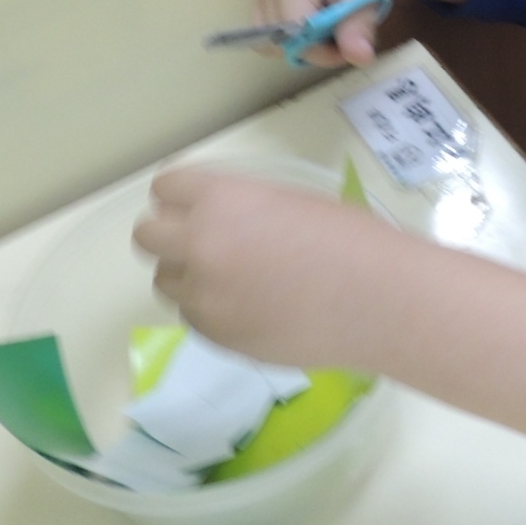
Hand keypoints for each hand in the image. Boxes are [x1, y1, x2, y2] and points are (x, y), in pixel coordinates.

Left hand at [133, 166, 525, 468]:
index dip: (181, 197)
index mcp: (221, 199)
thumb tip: (222, 224)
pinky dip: (212, 312)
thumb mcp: (290, 201)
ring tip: (235, 281)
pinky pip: (193, 318)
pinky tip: (253, 307)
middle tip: (205, 244)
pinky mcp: (217, 337)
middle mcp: (200, 244)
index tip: (198, 206)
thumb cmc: (352, 238)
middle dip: (170, 236)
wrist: (379, 300)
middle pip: (146, 236)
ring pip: (165, 282)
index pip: (166, 187)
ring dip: (190, 277)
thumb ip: (242, 208)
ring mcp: (204, 296)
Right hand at [260, 0, 488, 66]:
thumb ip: (358, 24)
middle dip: (314, 49)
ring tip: (336, 26)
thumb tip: (358, 59)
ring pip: (273, 40)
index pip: (293, 37)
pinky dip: (298, 36)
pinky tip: (323, 21)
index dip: (323, 52)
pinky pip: (275, 31)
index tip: (355, 46)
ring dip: (305, 44)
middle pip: (278, 42)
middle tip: (348, 36)